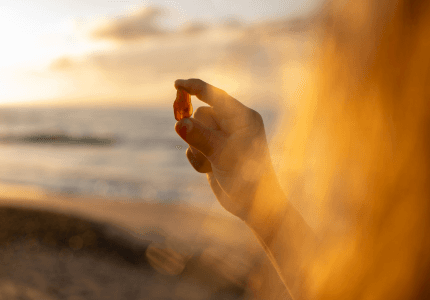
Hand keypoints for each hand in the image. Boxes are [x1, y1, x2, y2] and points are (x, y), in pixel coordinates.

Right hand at [174, 79, 279, 220]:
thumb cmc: (246, 178)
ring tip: (209, 164)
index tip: (176, 84)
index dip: (195, 88)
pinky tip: (207, 170)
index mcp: (243, 117)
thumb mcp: (222, 155)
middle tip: (203, 147)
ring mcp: (224, 138)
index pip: (216, 96)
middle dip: (196, 131)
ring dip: (196, 148)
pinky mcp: (215, 151)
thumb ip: (200, 137)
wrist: (253, 205)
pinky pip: (194, 145)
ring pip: (194, 131)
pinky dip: (195, 157)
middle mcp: (234, 124)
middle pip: (201, 114)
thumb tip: (179, 123)